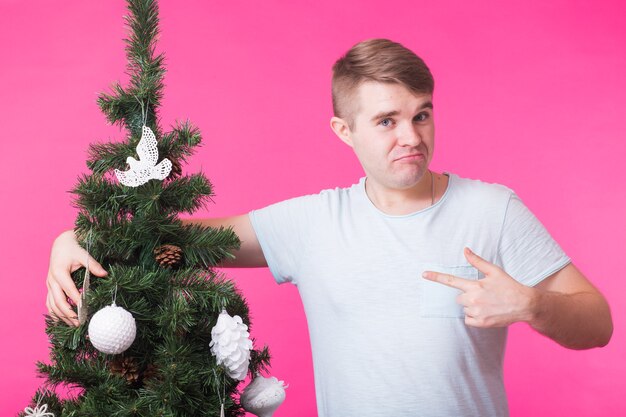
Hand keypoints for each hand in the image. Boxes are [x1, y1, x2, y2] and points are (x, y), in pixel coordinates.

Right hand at [46, 230, 107, 325]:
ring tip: (73, 325)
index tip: (85, 309)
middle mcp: (52, 280)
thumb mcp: (84, 255)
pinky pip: (49, 303)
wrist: (61, 245)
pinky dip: (55, 313)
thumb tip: (105, 274)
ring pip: (52, 305)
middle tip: (80, 323)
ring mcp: (49, 285)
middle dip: (68, 313)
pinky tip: (63, 321)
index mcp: (59, 272)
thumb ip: (94, 265)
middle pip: (58, 301)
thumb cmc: (73, 250)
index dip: (76, 300)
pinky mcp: (50, 288)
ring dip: (62, 316)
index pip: (69, 289)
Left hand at [422, 247, 536, 327]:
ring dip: (472, 306)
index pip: (451, 280)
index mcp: (475, 286)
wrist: (524, 304)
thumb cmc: (509, 286)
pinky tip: (486, 312)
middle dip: (467, 296)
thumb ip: (477, 261)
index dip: (436, 277)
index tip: (424, 274)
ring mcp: (477, 312)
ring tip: (488, 303)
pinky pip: (468, 320)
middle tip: (483, 295)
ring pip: (465, 309)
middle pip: (459, 298)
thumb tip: (465, 250)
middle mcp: (473, 299)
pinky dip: (474, 317)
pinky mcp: (481, 323)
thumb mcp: (494, 271)